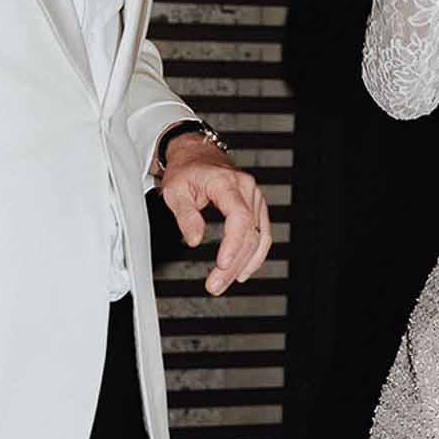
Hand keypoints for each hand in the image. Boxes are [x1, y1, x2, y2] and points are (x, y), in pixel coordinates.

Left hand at [158, 136, 271, 293]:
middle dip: (234, 263)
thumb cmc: (185, 170)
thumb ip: (185, 216)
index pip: (239, 216)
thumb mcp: (175, 190)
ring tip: (224, 283)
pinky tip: (244, 271)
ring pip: (258, 236)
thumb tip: (193, 241)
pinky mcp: (255, 205)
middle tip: (214, 285)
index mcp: (226, 182)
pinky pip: (262, 233)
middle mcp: (246, 188)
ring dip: (244, 264)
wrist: (196, 153)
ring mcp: (254, 196)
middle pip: (249, 232)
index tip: (223, 264)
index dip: (233, 243)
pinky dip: (256, 254)